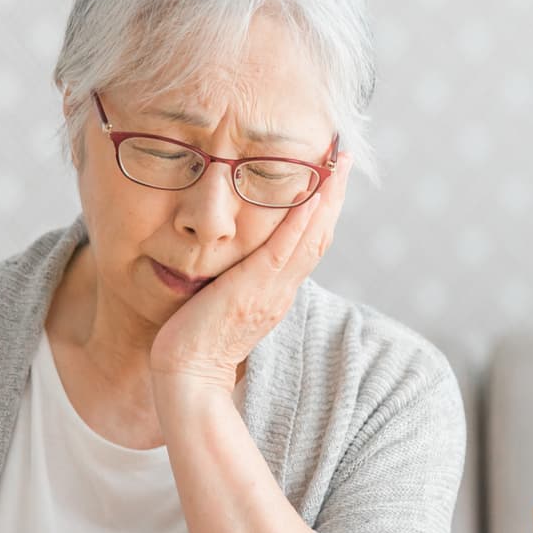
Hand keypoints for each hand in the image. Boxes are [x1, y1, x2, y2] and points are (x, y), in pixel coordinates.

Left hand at [148, 152, 353, 389]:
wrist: (187, 375)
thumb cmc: (195, 340)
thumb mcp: (226, 302)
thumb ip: (239, 280)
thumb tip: (236, 259)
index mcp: (278, 292)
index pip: (310, 244)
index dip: (324, 210)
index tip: (330, 178)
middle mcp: (283, 290)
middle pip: (320, 235)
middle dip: (335, 194)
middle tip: (344, 158)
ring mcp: (272, 290)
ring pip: (312, 238)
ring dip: (328, 197)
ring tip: (337, 164)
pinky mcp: (255, 289)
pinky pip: (285, 250)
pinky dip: (301, 221)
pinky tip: (312, 194)